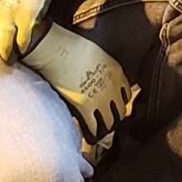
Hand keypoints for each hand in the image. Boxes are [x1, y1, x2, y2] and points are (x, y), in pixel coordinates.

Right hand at [23, 24, 132, 139]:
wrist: (56, 48)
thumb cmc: (69, 45)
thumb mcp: (95, 53)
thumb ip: (100, 65)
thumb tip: (95, 71)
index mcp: (116, 72)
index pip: (126, 95)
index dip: (118, 103)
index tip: (112, 106)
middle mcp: (113, 87)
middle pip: (121, 111)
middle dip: (114, 118)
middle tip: (106, 122)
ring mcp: (101, 98)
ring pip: (111, 122)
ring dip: (105, 128)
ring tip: (98, 132)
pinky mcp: (86, 107)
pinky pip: (94, 127)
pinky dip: (92, 134)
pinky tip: (88, 135)